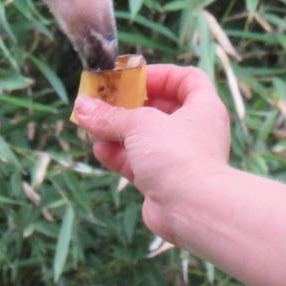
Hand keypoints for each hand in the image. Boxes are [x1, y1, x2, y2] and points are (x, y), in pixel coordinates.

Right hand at [70, 63, 230, 243]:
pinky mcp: (164, 182)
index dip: (160, 75)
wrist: (193, 210)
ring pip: (145, 138)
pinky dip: (119, 155)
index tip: (134, 78)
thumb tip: (82, 106)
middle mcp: (195, 132)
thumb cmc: (178, 155)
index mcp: (203, 108)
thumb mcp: (139, 124)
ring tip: (92, 127)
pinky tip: (100, 150)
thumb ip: (110, 115)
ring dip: (118, 131)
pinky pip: (139, 163)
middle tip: (104, 102)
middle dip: (128, 105)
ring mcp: (179, 158)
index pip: (188, 79)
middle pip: (159, 108)